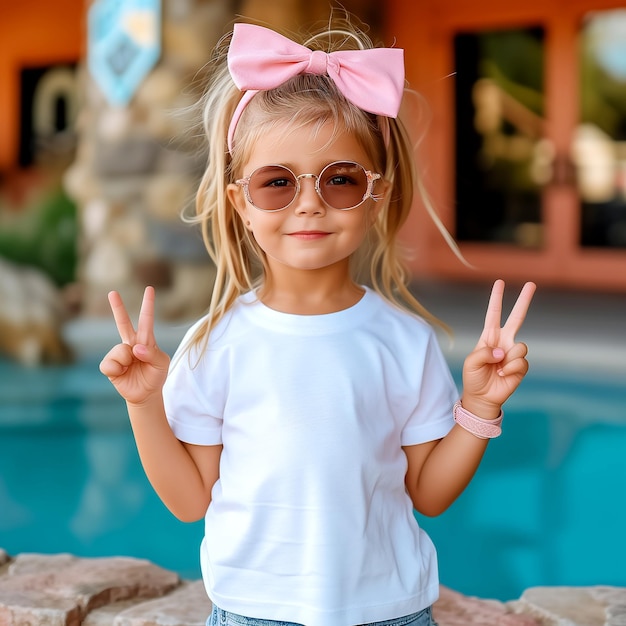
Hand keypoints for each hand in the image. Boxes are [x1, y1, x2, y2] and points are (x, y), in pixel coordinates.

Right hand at [99, 286, 169, 405]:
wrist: (145, 394)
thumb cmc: (155, 376)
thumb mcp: (162, 364)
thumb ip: (153, 354)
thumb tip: (135, 348)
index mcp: (145, 340)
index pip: (146, 319)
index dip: (148, 304)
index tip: (150, 289)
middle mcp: (130, 343)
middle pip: (122, 323)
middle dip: (117, 307)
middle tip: (112, 292)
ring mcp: (119, 353)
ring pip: (121, 350)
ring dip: (128, 361)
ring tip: (132, 368)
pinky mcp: (109, 365)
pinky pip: (110, 364)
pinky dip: (117, 370)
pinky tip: (121, 373)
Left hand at [462, 280, 535, 417]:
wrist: (482, 397)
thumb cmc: (473, 378)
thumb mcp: (471, 362)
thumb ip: (484, 352)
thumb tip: (504, 351)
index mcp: (489, 337)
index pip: (494, 314)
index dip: (497, 298)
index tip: (500, 282)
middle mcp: (503, 342)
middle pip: (517, 318)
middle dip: (524, 301)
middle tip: (532, 283)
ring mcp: (513, 353)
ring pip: (520, 346)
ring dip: (508, 359)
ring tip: (498, 368)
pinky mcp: (521, 366)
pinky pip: (521, 362)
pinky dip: (511, 369)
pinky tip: (503, 375)